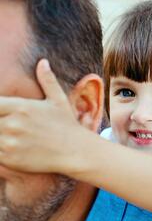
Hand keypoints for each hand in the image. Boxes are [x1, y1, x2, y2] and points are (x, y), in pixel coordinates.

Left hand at [0, 59, 86, 173]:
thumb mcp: (58, 101)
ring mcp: (10, 142)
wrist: (76, 152)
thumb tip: (43, 62)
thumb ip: (47, 81)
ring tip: (7, 134)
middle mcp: (13, 123)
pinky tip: (10, 147)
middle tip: (5, 123)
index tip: (2, 112)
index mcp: (21, 107)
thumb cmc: (67, 125)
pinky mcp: (10, 158)